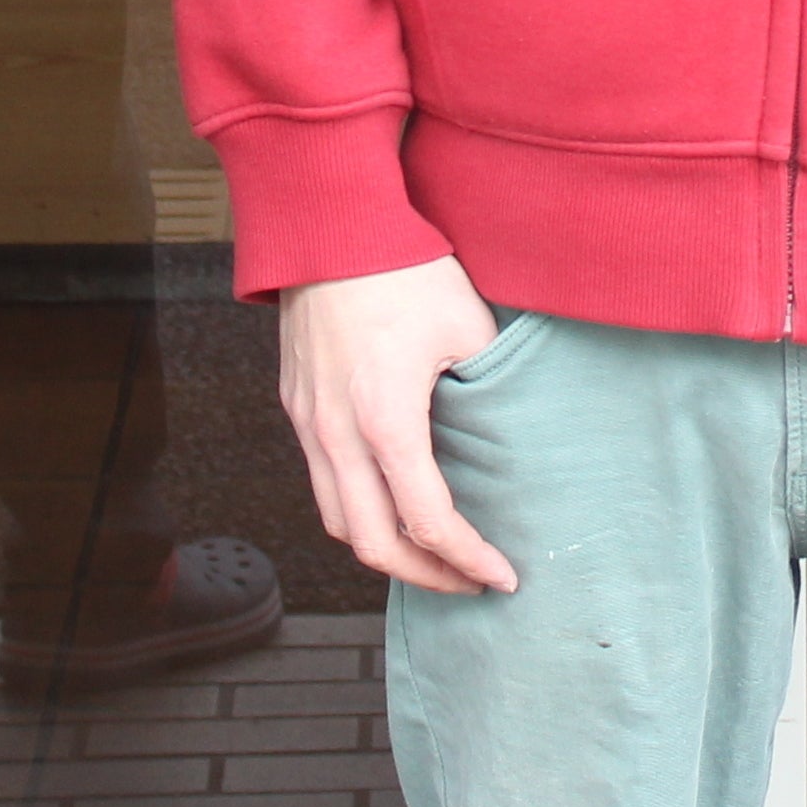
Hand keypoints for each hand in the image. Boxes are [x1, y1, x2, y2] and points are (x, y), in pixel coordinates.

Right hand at [279, 255, 521, 595]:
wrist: (328, 225)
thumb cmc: (402, 269)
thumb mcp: (468, 327)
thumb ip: (488, 387)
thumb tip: (509, 427)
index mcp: (385, 421)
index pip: (428, 523)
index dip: (468, 561)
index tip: (502, 577)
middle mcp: (336, 434)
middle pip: (373, 545)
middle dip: (426, 575)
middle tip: (469, 581)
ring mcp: (308, 422)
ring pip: (337, 521)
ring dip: (384, 549)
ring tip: (432, 553)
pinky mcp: (297, 406)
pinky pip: (322, 482)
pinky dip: (357, 511)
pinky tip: (391, 501)